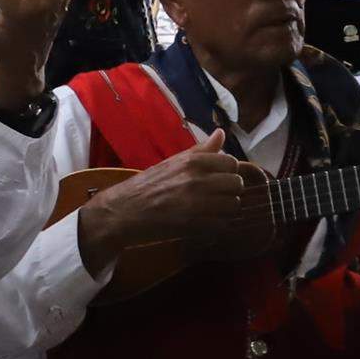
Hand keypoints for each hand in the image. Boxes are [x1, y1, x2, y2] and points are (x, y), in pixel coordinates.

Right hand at [78, 137, 269, 266]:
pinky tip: (205, 222)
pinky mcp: (195, 225)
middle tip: (216, 195)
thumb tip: (221, 133)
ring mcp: (197, 203)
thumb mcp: (172, 162)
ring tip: (212, 210)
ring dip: (226, 209)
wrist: (124, 211)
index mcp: (192, 161)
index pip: (232, 163)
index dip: (227, 171)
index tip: (218, 178)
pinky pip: (222, 224)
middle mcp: (197, 180)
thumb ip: (201, 150)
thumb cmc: (147, 185)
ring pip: (233, 205)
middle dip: (230, 190)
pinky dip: (217, 224)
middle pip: (236, 184)